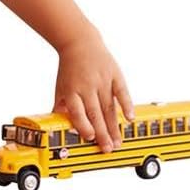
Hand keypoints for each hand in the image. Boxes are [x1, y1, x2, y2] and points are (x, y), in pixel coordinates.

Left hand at [54, 26, 134, 152]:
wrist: (79, 41)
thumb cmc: (69, 69)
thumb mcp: (61, 88)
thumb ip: (60, 109)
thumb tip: (59, 129)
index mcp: (72, 91)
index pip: (78, 112)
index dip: (84, 125)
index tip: (90, 138)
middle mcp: (87, 85)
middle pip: (95, 113)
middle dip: (102, 133)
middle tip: (108, 149)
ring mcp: (102, 79)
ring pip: (109, 107)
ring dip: (114, 126)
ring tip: (118, 142)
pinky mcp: (114, 73)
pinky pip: (122, 91)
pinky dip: (127, 104)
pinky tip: (130, 118)